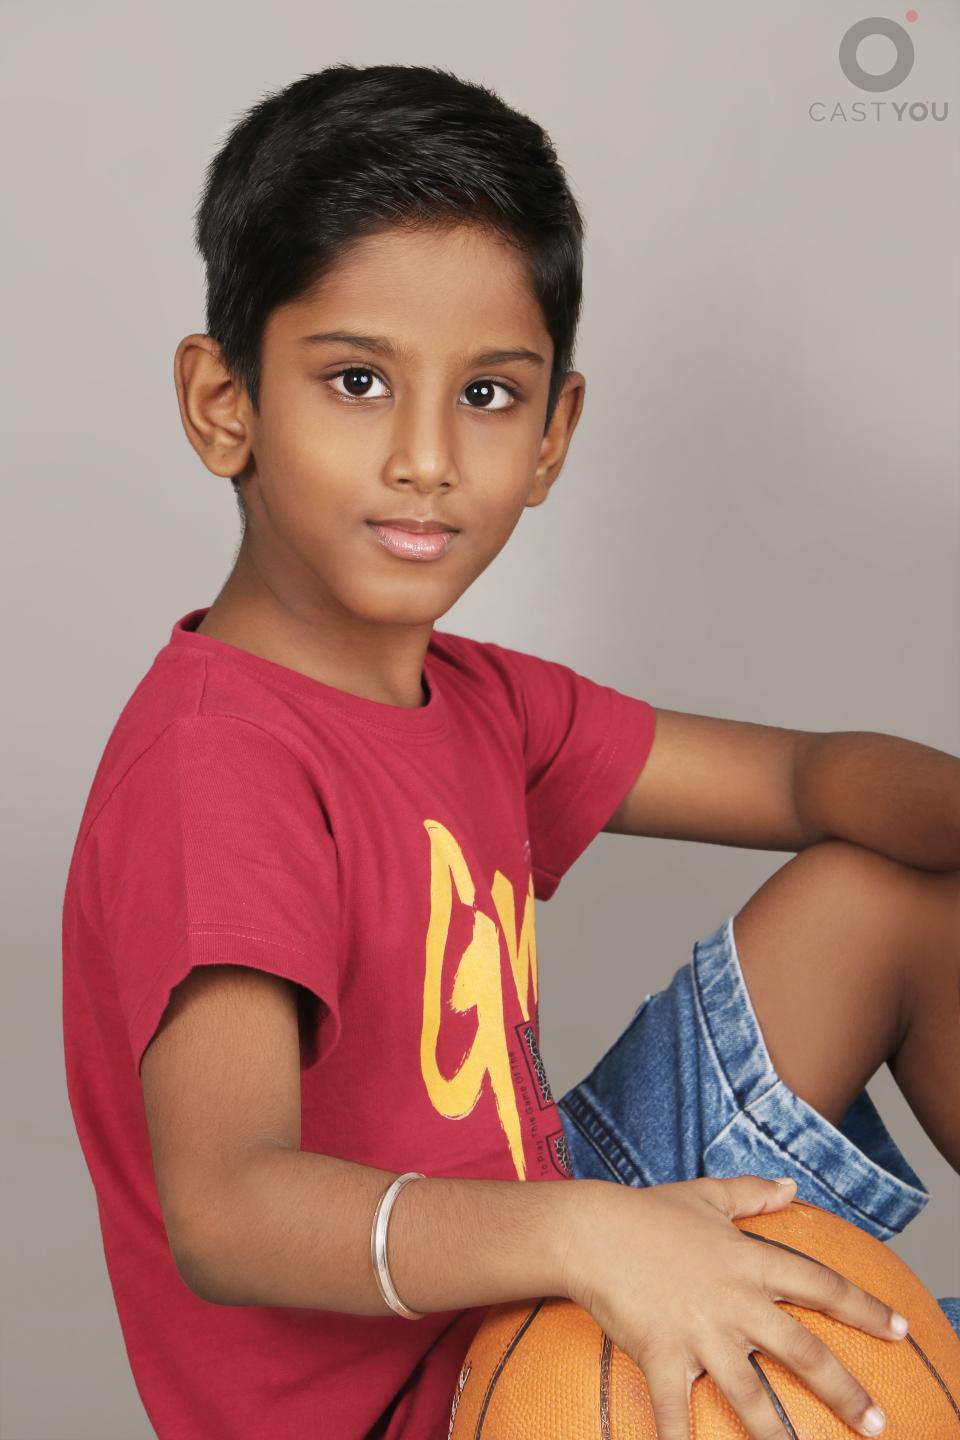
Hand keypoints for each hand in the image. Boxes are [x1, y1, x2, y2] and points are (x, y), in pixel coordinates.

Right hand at [558, 1174, 905, 1439]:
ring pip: (752, 1394)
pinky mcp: (663, 1356)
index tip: (899, 1330)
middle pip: (803, 1351)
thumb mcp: (706, 1195)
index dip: (864, 1307)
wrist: (591, 1230)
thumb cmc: (648, 1211)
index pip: (821, 1285)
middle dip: (844, 1390)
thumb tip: (790, 1185)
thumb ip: (751, 1193)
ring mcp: (700, 1332)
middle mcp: (735, 1301)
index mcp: (749, 1261)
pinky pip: (677, 1412)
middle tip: (876, 1424)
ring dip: (780, 1436)